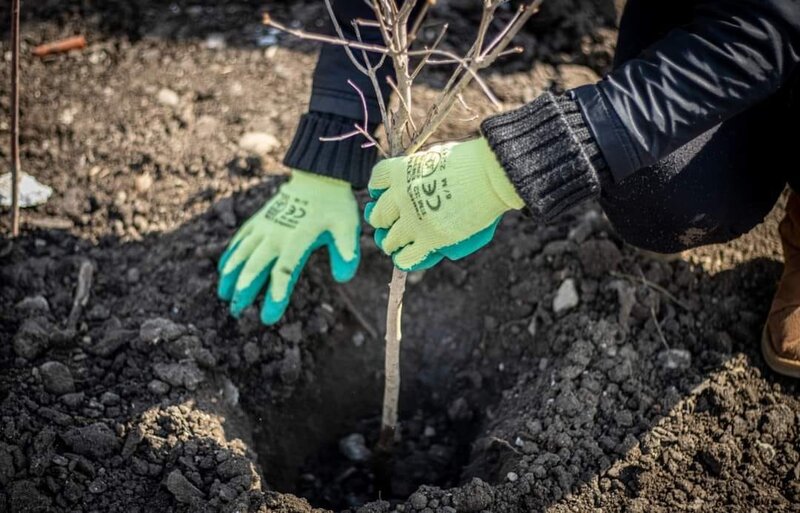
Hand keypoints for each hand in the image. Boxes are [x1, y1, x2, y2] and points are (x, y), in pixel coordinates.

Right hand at [217, 170, 359, 324]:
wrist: (318, 176)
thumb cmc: (335, 206)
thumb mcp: (346, 227)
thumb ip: (346, 250)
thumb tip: (344, 277)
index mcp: (297, 239)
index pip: (284, 271)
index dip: (276, 294)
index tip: (268, 317)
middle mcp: (276, 233)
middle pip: (255, 265)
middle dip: (245, 289)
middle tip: (237, 312)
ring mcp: (264, 225)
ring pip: (242, 252)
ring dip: (231, 274)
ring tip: (224, 295)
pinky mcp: (259, 219)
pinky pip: (241, 238)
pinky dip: (231, 254)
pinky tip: (224, 270)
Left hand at [365, 138, 523, 270]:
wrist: (492, 175)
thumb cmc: (473, 161)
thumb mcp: (437, 156)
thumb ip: (422, 169)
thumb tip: (420, 178)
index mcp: (401, 171)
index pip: (376, 182)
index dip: (378, 192)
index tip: (383, 196)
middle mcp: (401, 196)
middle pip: (378, 215)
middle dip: (382, 221)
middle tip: (390, 224)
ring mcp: (413, 220)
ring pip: (388, 240)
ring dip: (392, 243)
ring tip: (398, 244)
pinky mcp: (429, 239)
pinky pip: (405, 258)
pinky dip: (404, 259)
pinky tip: (408, 256)